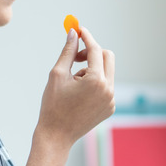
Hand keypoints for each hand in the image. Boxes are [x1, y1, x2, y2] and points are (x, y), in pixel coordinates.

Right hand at [35, 27, 114, 150]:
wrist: (56, 136)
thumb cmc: (53, 105)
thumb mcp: (57, 74)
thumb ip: (68, 51)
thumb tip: (73, 33)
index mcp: (96, 81)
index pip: (95, 50)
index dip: (86, 37)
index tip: (78, 30)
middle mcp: (109, 90)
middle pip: (107, 57)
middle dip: (92, 52)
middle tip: (75, 57)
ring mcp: (111, 100)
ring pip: (106, 72)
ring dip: (91, 70)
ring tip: (73, 84)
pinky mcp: (110, 107)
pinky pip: (106, 86)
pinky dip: (94, 83)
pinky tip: (79, 95)